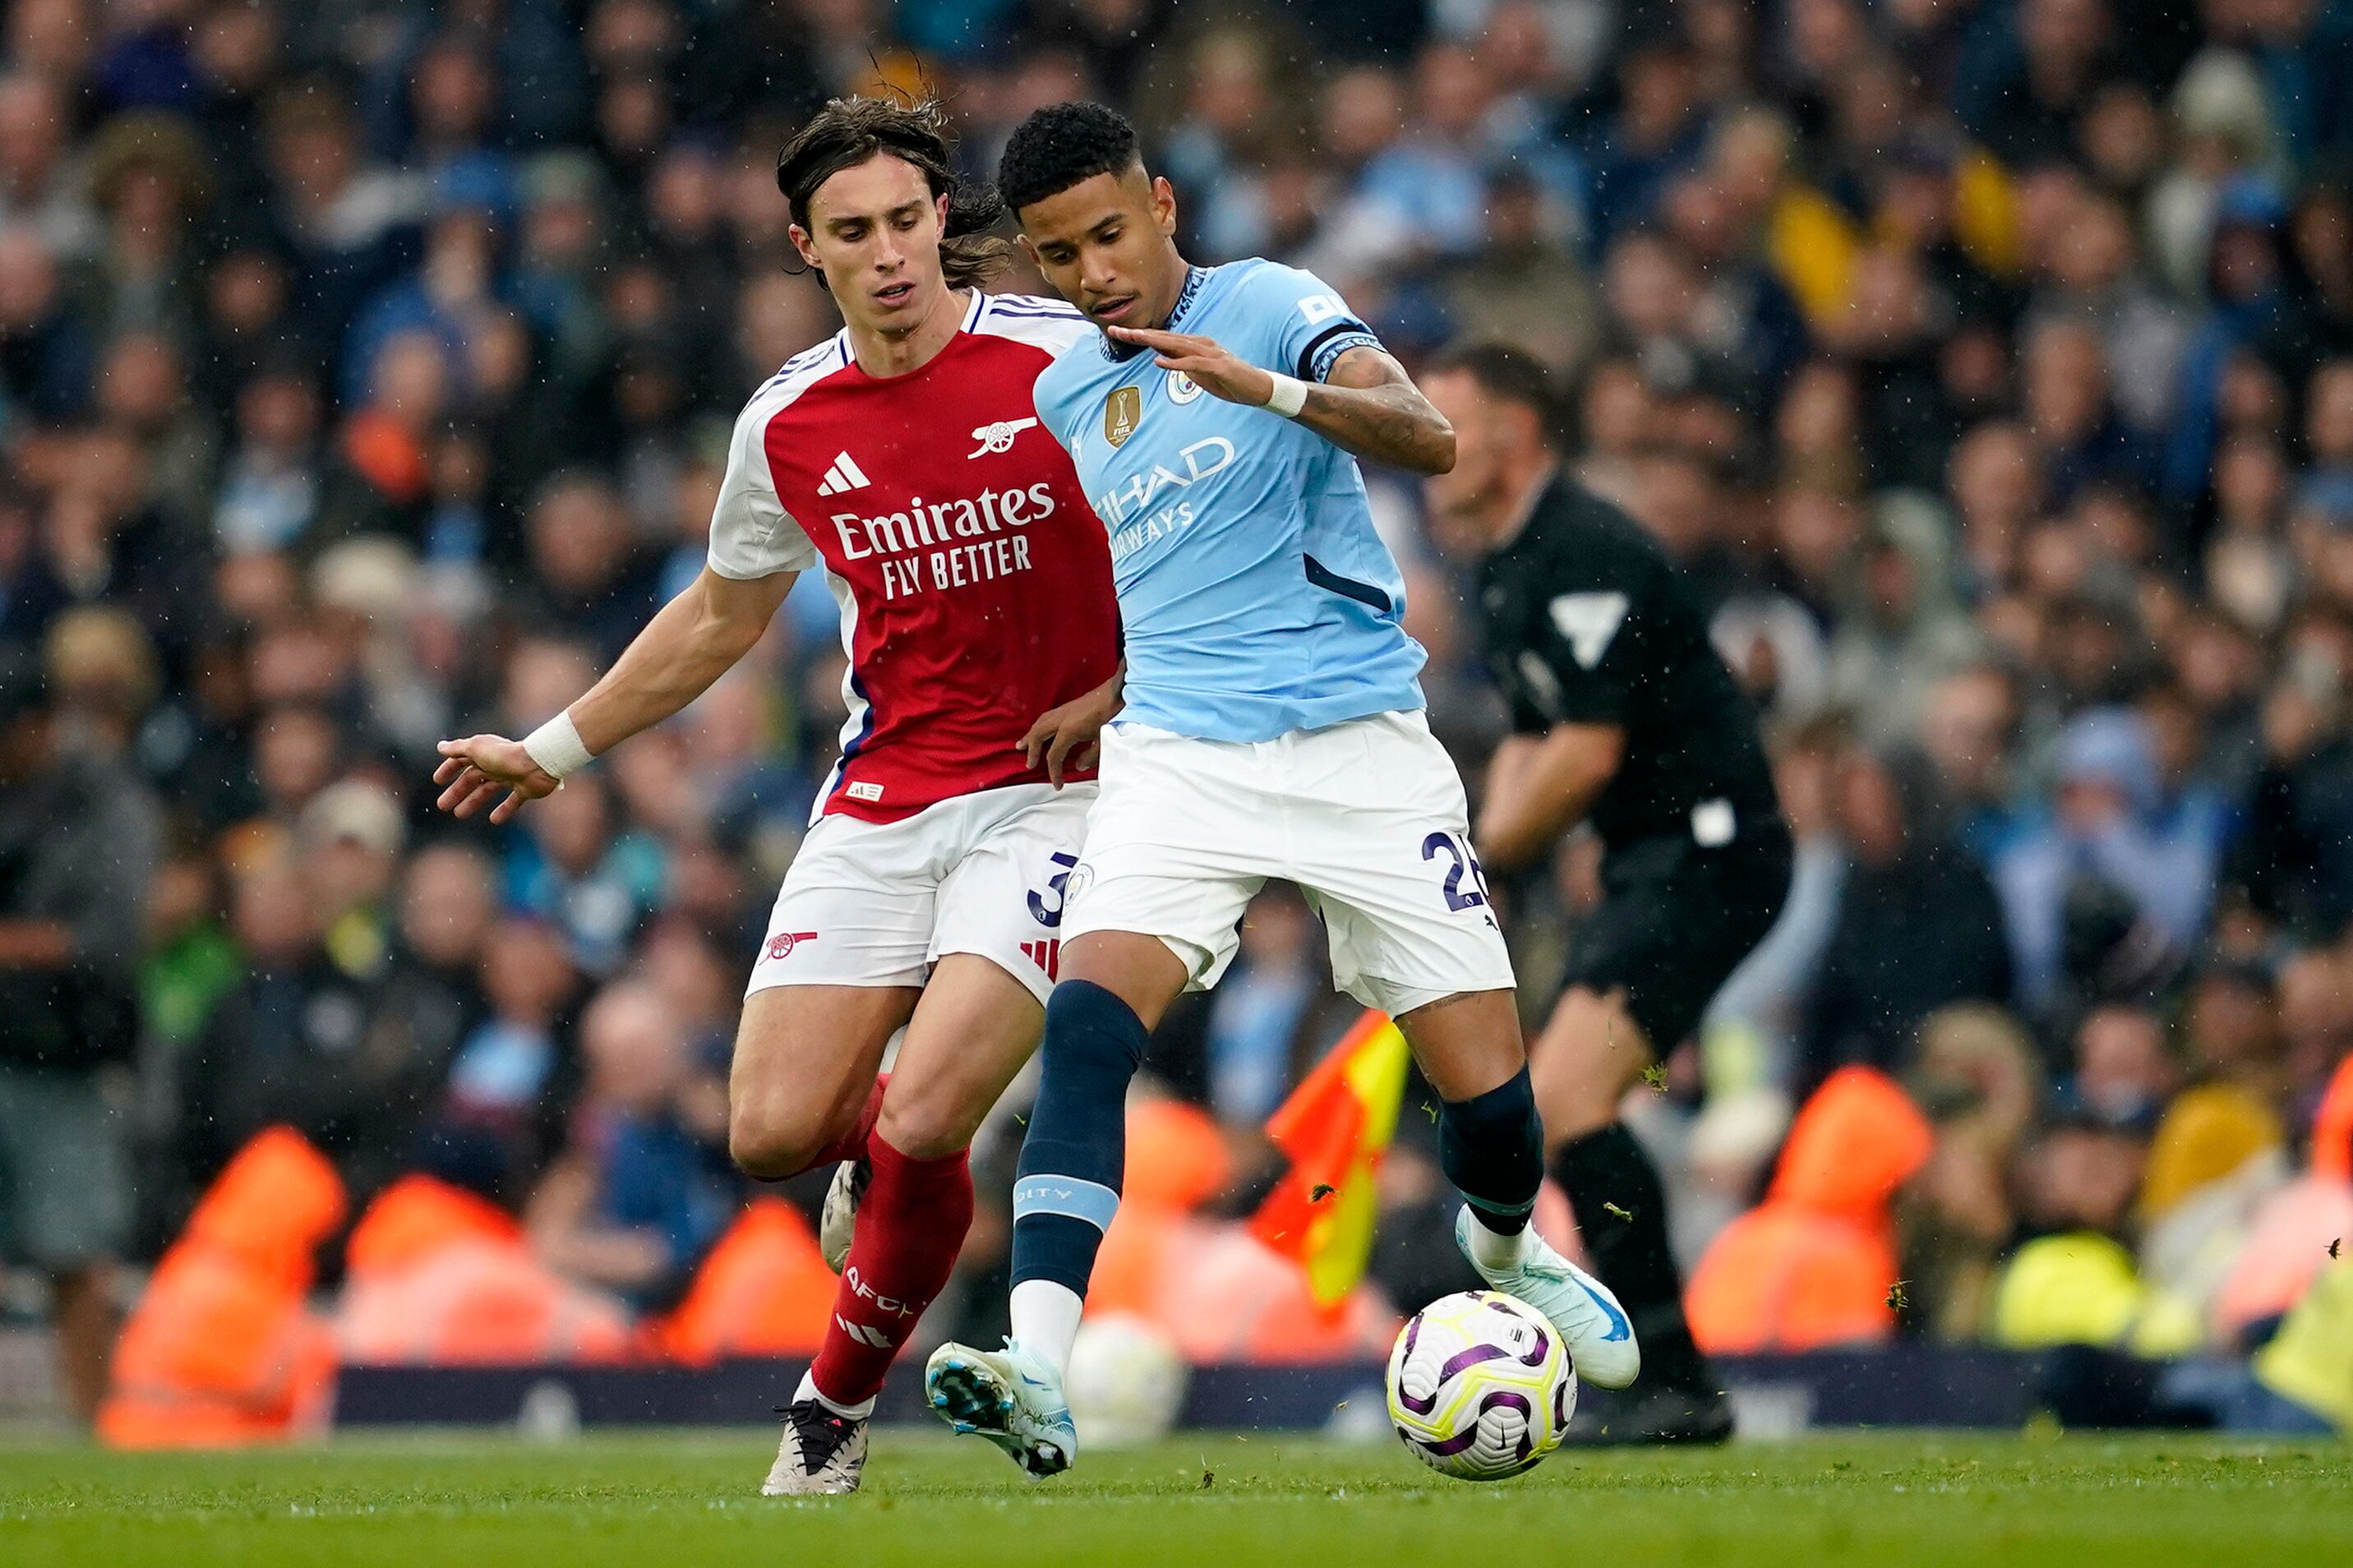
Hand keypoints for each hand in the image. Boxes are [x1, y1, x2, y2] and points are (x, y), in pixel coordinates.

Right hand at [434, 734, 559, 822]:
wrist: (537, 764)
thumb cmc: (505, 755)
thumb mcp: (476, 749)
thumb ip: (458, 748)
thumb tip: (440, 746)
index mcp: (484, 753)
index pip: (462, 760)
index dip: (449, 769)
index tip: (437, 781)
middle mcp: (496, 764)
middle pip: (472, 779)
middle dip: (456, 792)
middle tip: (442, 806)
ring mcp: (510, 777)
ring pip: (487, 791)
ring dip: (473, 802)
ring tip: (459, 814)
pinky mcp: (524, 790)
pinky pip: (512, 802)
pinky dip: (503, 811)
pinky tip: (493, 820)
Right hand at [1019, 676, 1121, 787]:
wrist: (1119, 692)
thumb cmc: (1113, 715)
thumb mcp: (1103, 740)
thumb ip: (1090, 757)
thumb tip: (1079, 766)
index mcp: (1069, 730)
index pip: (1054, 755)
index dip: (1054, 772)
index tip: (1058, 785)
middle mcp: (1061, 720)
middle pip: (1038, 736)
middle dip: (1032, 752)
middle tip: (1029, 764)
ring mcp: (1063, 711)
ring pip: (1039, 724)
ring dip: (1030, 736)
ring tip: (1021, 745)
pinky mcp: (1067, 707)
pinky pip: (1045, 717)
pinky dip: (1038, 726)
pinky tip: (1038, 729)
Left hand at [1105, 325, 1275, 406]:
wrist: (1258, 388)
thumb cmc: (1229, 381)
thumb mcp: (1199, 373)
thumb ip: (1181, 364)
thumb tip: (1162, 358)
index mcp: (1194, 345)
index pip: (1162, 338)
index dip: (1139, 335)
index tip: (1117, 332)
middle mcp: (1199, 343)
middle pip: (1163, 336)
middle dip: (1138, 333)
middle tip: (1114, 329)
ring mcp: (1209, 353)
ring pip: (1175, 344)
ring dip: (1152, 341)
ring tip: (1131, 337)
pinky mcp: (1217, 365)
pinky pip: (1192, 362)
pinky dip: (1175, 362)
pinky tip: (1159, 362)